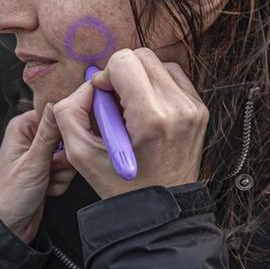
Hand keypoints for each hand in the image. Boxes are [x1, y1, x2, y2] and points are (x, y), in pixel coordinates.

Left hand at [0, 107, 75, 241]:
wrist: (8, 225)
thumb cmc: (10, 194)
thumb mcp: (33, 162)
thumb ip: (49, 133)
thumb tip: (58, 104)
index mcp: (23, 127)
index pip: (56, 112)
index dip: (66, 127)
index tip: (65, 144)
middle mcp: (32, 137)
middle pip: (68, 136)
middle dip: (64, 158)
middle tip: (50, 169)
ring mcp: (42, 154)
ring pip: (71, 156)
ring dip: (63, 173)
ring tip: (46, 182)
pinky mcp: (49, 170)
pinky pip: (70, 171)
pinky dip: (61, 183)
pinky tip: (46, 189)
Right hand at [52, 48, 207, 200]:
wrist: (160, 212)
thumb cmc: (122, 187)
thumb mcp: (80, 154)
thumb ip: (70, 112)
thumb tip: (87, 87)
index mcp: (151, 118)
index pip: (124, 62)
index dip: (105, 76)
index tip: (102, 99)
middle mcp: (179, 108)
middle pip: (142, 57)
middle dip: (121, 74)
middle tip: (113, 103)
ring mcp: (194, 108)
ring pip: (158, 64)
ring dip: (138, 79)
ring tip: (130, 109)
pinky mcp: (200, 110)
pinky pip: (172, 78)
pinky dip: (154, 86)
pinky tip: (145, 111)